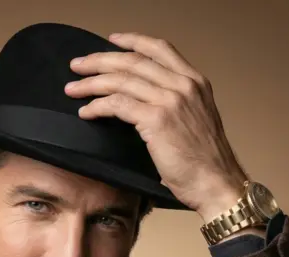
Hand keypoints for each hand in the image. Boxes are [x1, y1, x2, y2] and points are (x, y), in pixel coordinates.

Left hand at [64, 31, 248, 219]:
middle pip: (133, 61)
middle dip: (100, 60)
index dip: (133, 41)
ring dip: (92, 83)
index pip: (159, 49)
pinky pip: (118, 104)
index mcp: (195, 82)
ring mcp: (171, 100)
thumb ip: (176, 106)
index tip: (111, 40)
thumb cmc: (205, 164)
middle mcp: (184, 85)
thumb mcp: (196, 122)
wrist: (216, 183)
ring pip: (122, 80)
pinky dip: (98, 107)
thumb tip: (146, 105)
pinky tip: (86, 112)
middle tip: (78, 65)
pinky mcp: (157, 119)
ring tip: (73, 88)